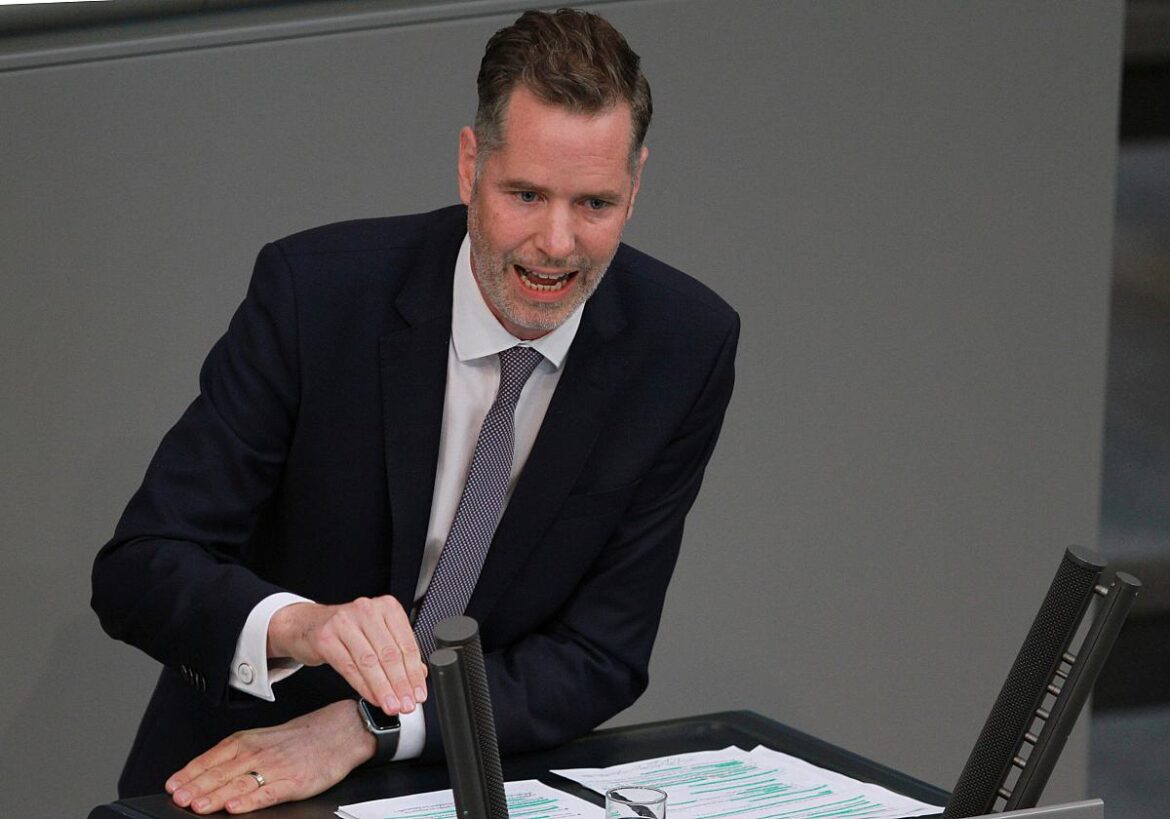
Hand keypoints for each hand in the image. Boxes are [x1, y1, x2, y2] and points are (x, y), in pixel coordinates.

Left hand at [165, 699, 373, 813]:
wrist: (340, 731)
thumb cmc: (302, 738)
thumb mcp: (264, 739)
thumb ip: (237, 755)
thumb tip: (205, 774)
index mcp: (248, 741)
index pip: (212, 758)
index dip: (190, 773)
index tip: (173, 785)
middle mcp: (258, 753)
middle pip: (221, 772)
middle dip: (196, 787)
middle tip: (179, 798)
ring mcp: (276, 768)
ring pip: (239, 783)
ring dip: (216, 795)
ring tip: (198, 806)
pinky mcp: (293, 782)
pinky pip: (268, 793)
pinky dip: (250, 800)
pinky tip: (236, 806)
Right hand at [268, 596, 426, 715]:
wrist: (306, 625)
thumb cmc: (346, 630)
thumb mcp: (376, 634)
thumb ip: (398, 651)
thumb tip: (419, 675)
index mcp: (387, 607)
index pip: (406, 644)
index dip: (415, 673)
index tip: (419, 693)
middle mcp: (367, 610)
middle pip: (390, 654)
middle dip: (401, 684)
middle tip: (407, 704)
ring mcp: (344, 622)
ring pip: (370, 662)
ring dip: (384, 689)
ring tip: (392, 706)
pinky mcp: (326, 638)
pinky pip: (349, 667)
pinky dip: (364, 686)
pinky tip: (373, 698)